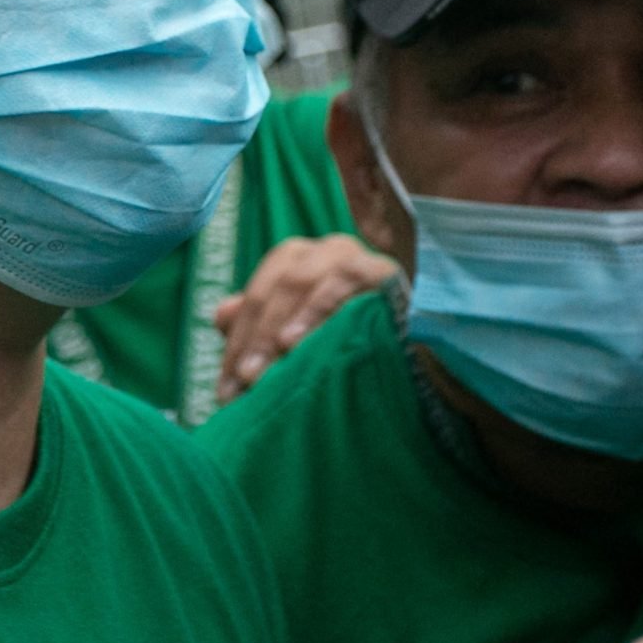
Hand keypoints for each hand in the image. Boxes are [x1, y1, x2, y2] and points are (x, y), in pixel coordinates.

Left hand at [212, 236, 399, 399]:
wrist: (421, 354)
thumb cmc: (355, 346)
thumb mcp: (301, 339)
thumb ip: (260, 326)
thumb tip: (221, 314)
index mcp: (301, 261)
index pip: (258, 294)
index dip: (238, 341)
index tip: (225, 390)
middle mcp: (326, 251)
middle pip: (276, 287)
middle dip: (252, 338)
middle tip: (242, 383)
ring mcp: (355, 257)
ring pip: (302, 282)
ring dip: (276, 327)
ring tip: (259, 369)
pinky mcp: (382, 271)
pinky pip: (344, 283)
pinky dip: (315, 309)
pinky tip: (295, 341)